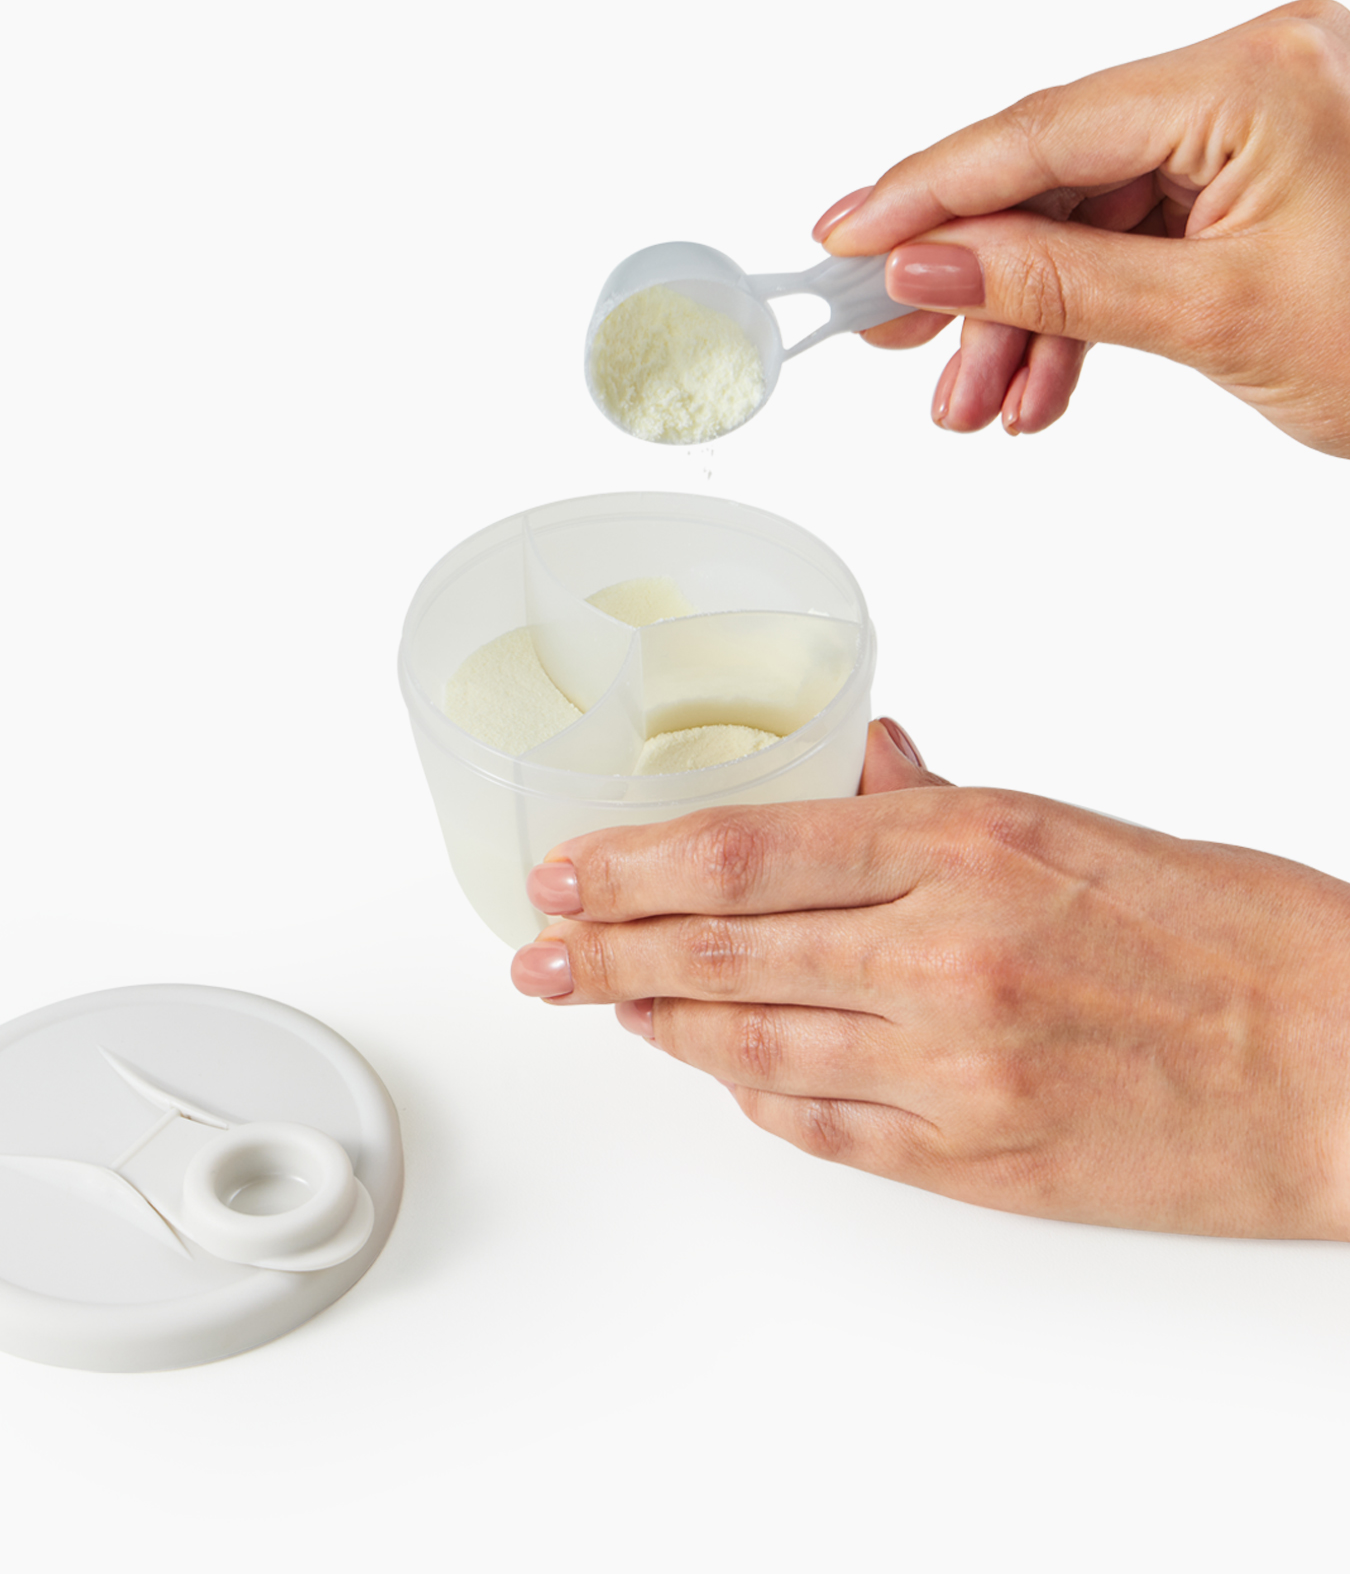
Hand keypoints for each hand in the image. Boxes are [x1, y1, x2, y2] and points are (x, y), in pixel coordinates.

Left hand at [511, 721, 1349, 1238]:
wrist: (1338, 1061)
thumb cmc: (1228, 933)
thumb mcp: (1074, 825)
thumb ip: (942, 802)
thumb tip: (864, 761)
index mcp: (965, 846)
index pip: (745, 849)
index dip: (633, 865)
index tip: (566, 873)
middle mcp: (940, 954)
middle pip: (721, 949)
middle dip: (609, 951)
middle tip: (539, 954)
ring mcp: (952, 1066)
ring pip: (752, 1044)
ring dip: (665, 1022)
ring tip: (607, 1005)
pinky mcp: (975, 1159)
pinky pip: (823, 1128)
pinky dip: (755, 1097)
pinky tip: (718, 1075)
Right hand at [813, 0, 1349, 454]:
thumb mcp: (1215, 320)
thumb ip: (1057, 285)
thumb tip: (929, 264)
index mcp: (1256, 76)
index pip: (1046, 129)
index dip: (929, 190)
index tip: (845, 238)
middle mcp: (1254, 74)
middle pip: (1058, 173)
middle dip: (977, 277)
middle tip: (895, 339)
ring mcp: (1256, 123)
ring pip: (1089, 217)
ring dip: (1026, 316)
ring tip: (980, 405)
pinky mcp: (1256, 176)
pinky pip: (1138, 236)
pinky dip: (1086, 313)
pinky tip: (1043, 385)